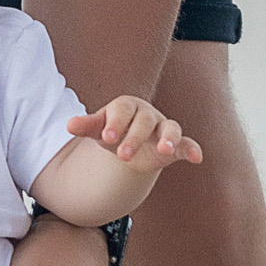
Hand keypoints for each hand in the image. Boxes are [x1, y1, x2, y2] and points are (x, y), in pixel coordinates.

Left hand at [64, 96, 203, 172]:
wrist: (129, 143)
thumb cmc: (112, 131)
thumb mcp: (98, 129)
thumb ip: (86, 126)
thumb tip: (69, 125)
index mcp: (127, 106)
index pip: (122, 110)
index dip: (115, 123)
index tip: (107, 138)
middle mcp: (148, 115)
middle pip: (145, 121)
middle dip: (135, 137)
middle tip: (123, 155)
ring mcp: (163, 129)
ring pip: (171, 128)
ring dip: (168, 138)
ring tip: (163, 150)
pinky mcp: (175, 145)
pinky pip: (187, 144)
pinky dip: (193, 149)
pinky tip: (197, 158)